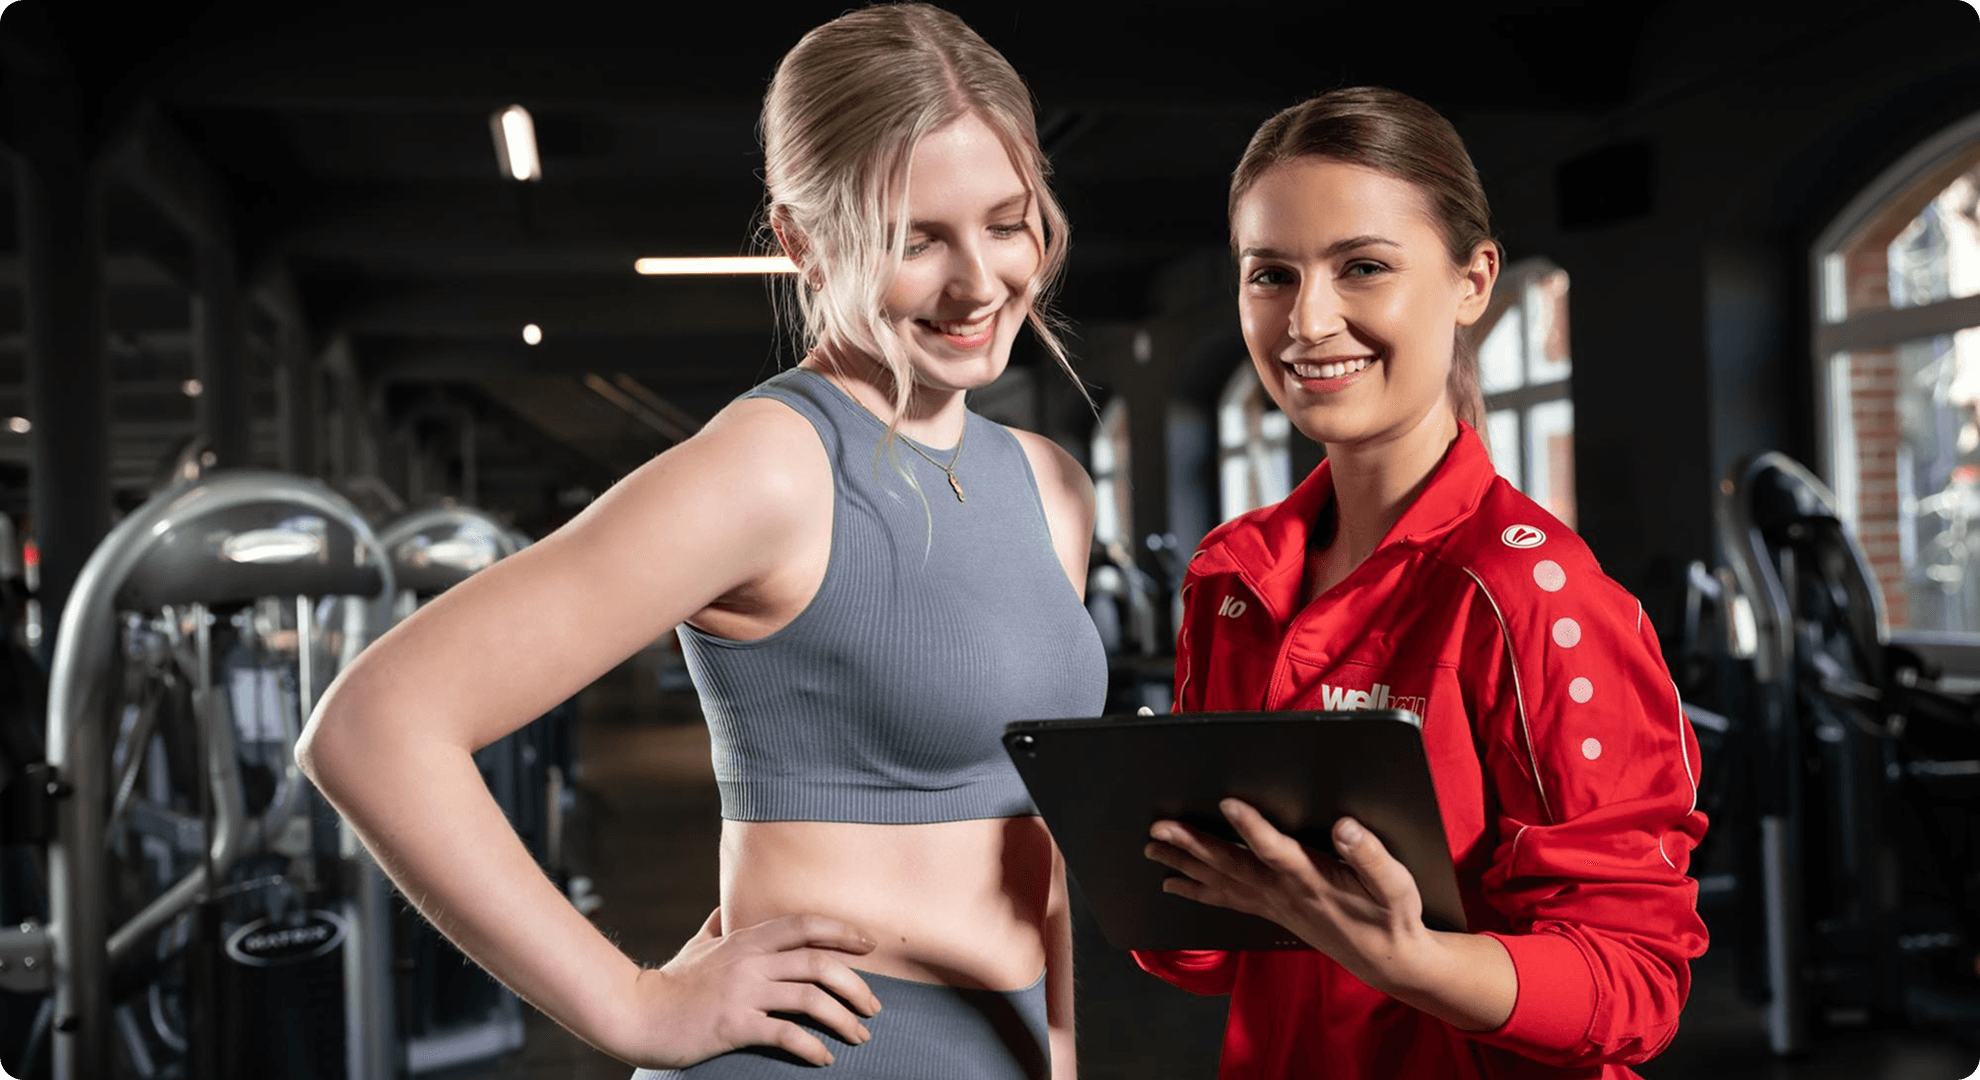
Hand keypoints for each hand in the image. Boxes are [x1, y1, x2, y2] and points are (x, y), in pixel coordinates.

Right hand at [610, 908, 884, 1067]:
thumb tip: (727, 909)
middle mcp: (749, 961)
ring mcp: (742, 992)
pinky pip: (785, 1034)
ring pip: (810, 998)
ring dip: (843, 1019)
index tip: (869, 944)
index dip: (842, 931)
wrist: (636, 1014)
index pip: (806, 925)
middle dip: (855, 985)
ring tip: (859, 1036)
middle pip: (819, 962)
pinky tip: (824, 1058)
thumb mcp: (698, 945)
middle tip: (873, 1007)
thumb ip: (718, 925)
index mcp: (746, 939)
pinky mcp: (734, 1025)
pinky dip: (812, 1047)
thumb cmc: (671, 983)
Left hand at [1144, 800, 1431, 994]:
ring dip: (1184, 864)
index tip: (1228, 802)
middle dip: (1193, 845)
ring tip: (1152, 849)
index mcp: (1314, 879)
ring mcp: (1273, 903)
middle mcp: (1285, 892)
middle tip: (1160, 828)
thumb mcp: (1396, 885)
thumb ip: (1371, 855)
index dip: (1252, 827)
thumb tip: (1345, 827)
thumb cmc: (1392, 917)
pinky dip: (1196, 890)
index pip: (1277, 850)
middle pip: (1231, 865)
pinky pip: (1225, 900)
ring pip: (1221, 881)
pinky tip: (1173, 883)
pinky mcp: (1271, 910)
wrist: (1388, 959)